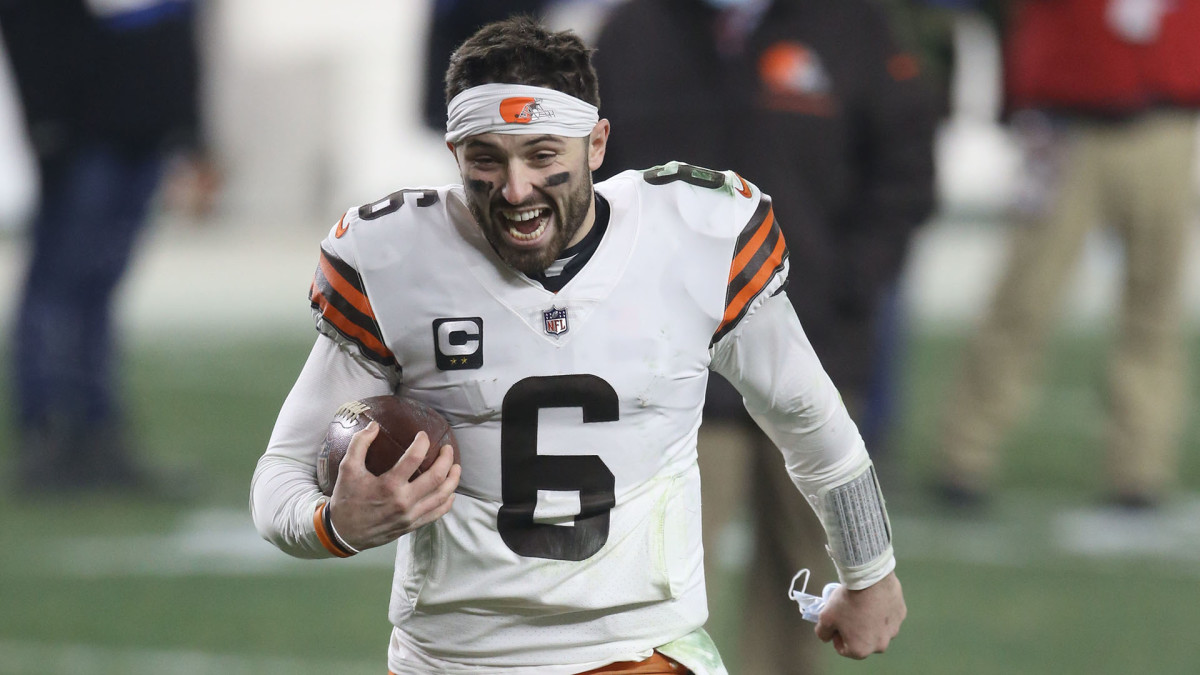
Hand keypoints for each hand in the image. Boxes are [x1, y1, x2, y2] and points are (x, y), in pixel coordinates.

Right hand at [328, 421, 460, 549]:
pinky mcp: (412, 526)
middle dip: (446, 459)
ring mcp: (410, 516)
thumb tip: (374, 426)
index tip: (423, 435)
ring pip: (442, 496)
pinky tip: (450, 492)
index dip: (422, 443)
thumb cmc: (346, 499)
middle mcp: (403, 502)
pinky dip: (447, 501)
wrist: (343, 533)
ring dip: (453, 479)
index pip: (414, 458)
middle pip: (436, 477)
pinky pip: (437, 513)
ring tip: (456, 466)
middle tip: (447, 449)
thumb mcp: (347, 468)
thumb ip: (360, 444)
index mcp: (388, 486)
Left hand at [815, 571, 905, 658]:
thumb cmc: (848, 601)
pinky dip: (881, 612)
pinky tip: (873, 599)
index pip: (844, 649)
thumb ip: (822, 632)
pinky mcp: (900, 615)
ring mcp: (893, 630)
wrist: (870, 579)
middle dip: (854, 631)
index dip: (836, 636)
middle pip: (862, 641)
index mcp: (861, 650)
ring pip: (877, 630)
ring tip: (861, 605)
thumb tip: (827, 636)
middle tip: (848, 613)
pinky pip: (888, 617)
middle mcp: (880, 645)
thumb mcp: (825, 618)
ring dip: (869, 622)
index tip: (836, 623)